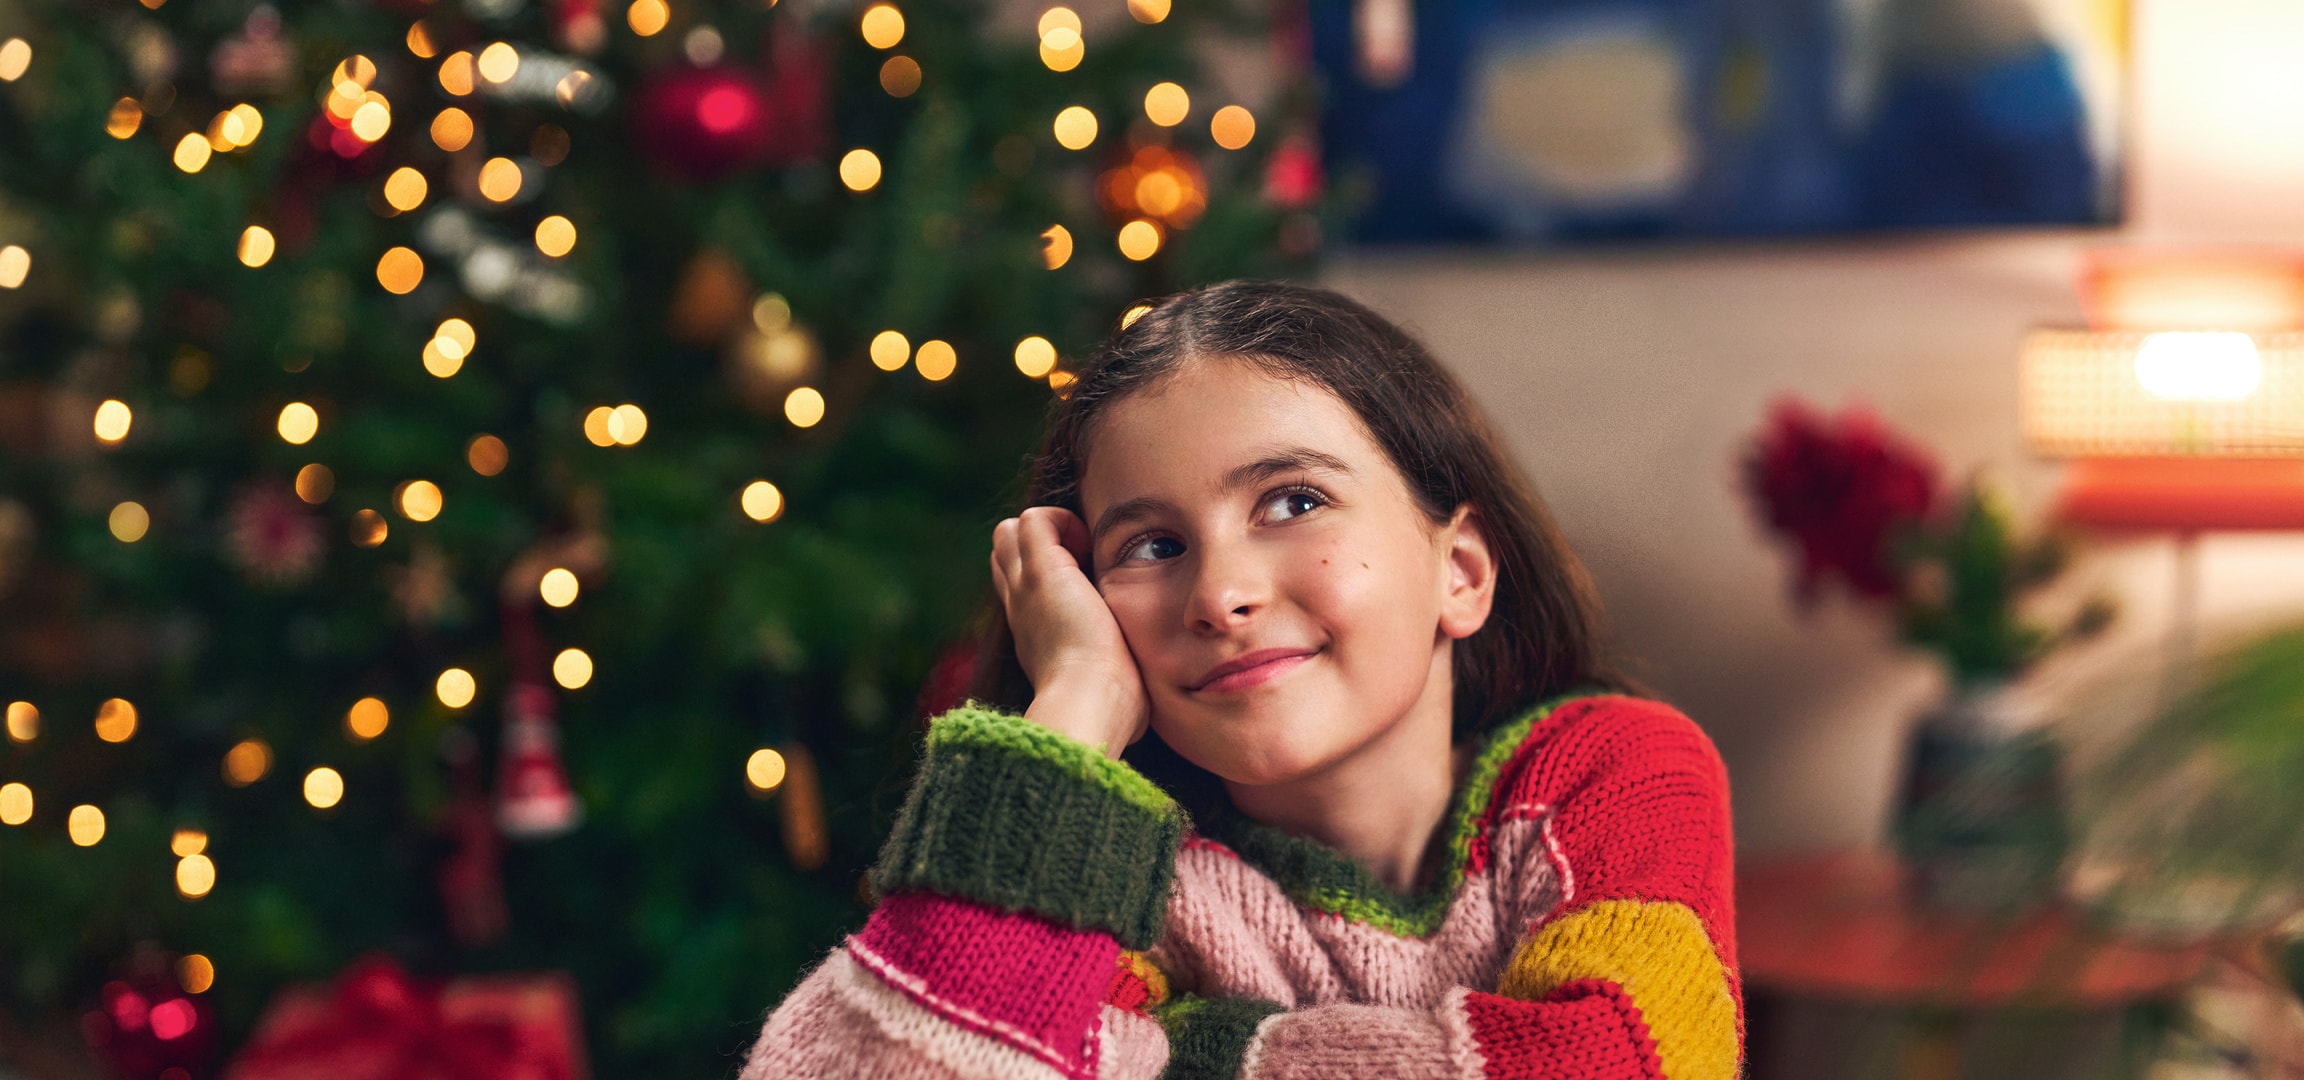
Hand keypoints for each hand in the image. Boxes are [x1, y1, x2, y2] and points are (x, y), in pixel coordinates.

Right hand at [990, 507, 1149, 758]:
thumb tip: (1139, 698)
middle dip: (1042, 547)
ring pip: (1010, 534)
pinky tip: (1088, 543)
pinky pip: (1032, 519)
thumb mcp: (1107, 688)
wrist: (1089, 703)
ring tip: (1084, 552)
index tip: (1087, 589)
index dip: (1047, 576)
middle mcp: (1022, 609)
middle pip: (1005, 557)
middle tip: (1085, 563)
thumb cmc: (1109, 708)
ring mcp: (1026, 588)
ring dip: (1048, 530)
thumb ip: (1115, 679)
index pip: (1021, 591)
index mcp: (1036, 637)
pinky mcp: (1041, 570)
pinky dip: (1060, 519)